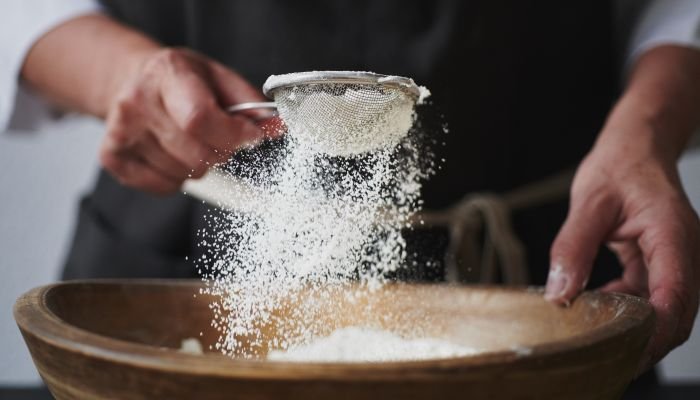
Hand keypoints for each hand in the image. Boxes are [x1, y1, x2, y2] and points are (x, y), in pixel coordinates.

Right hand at [100, 47, 277, 193]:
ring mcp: (120, 131)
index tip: (251, 137)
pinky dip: (178, 178)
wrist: (130, 79)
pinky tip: (173, 153)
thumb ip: (251, 104)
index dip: (234, 135)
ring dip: (199, 164)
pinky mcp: (112, 157)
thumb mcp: (219, 77)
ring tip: (191, 141)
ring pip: (184, 173)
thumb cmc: (181, 80)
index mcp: (168, 73)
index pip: (200, 119)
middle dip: (221, 152)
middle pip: (197, 153)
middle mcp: (137, 101)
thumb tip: (277, 128)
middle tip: (220, 138)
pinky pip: (164, 187)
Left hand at [546, 122, 699, 370]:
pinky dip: (627, 307)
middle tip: (607, 355)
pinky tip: (597, 305)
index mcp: (672, 234)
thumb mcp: (588, 202)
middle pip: (677, 312)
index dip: (655, 331)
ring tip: (596, 332)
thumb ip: (573, 247)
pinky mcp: (660, 263)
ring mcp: (675, 259)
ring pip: (665, 308)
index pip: (674, 295)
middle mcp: (683, 251)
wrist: (635, 148)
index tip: (628, 351)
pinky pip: (650, 296)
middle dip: (647, 340)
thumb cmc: (619, 166)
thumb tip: (559, 293)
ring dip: (636, 325)